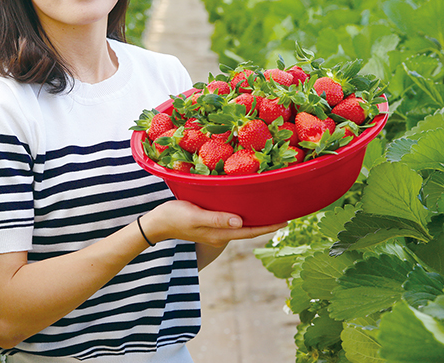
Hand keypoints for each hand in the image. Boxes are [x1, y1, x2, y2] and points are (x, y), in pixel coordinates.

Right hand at [140, 199, 286, 247]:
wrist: (156, 223)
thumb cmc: (174, 216)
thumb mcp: (194, 215)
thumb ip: (216, 219)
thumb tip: (240, 222)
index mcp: (220, 234)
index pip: (251, 231)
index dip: (269, 226)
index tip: (287, 220)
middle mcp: (221, 234)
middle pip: (250, 230)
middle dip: (268, 223)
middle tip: (286, 212)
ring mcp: (216, 230)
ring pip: (242, 226)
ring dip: (257, 219)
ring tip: (272, 209)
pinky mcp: (211, 224)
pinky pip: (233, 221)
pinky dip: (244, 215)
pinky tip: (248, 207)